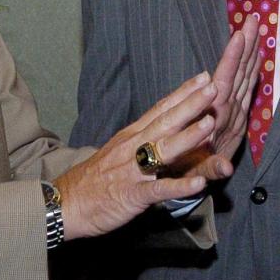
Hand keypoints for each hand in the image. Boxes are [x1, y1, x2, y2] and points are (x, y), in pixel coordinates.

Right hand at [54, 72, 224, 239]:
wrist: (65, 203)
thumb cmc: (96, 177)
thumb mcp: (119, 150)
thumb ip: (143, 138)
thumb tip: (165, 125)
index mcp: (132, 135)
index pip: (160, 108)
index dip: (183, 92)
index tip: (204, 76)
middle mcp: (133, 147)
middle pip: (165, 121)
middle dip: (191, 104)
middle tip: (214, 86)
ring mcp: (133, 170)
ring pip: (163, 149)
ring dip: (188, 137)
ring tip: (210, 124)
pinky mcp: (132, 195)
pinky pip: (159, 190)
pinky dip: (179, 186)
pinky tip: (198, 184)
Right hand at [169, 13, 259, 181]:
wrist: (195, 183)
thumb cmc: (190, 172)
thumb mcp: (199, 173)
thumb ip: (213, 168)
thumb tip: (225, 169)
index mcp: (218, 118)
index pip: (227, 82)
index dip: (234, 58)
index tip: (240, 34)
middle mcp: (229, 112)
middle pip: (240, 73)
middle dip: (247, 46)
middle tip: (254, 18)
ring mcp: (235, 113)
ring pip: (244, 77)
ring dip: (249, 52)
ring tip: (254, 29)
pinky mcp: (237, 115)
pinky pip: (245, 87)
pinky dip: (247, 68)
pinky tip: (251, 53)